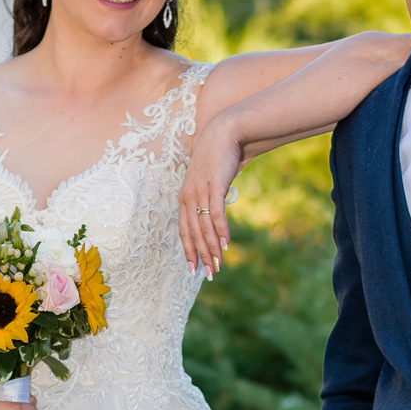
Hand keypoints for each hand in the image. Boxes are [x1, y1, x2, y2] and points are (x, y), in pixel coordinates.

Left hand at [178, 115, 244, 273]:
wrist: (224, 134)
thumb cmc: (217, 160)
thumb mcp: (209, 183)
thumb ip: (208, 200)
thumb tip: (215, 217)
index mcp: (184, 198)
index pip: (184, 231)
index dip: (188, 251)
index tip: (193, 269)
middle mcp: (187, 196)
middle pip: (193, 233)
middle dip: (201, 256)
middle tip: (209, 274)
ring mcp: (199, 191)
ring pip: (204, 227)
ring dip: (212, 248)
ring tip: (218, 265)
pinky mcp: (213, 186)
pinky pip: (216, 214)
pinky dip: (221, 230)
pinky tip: (226, 244)